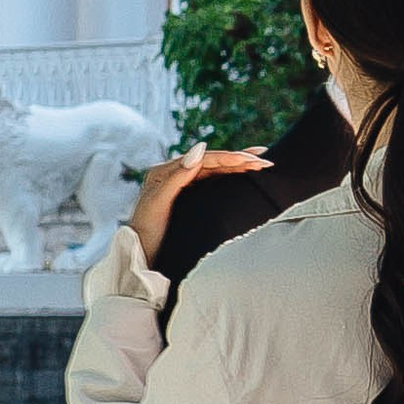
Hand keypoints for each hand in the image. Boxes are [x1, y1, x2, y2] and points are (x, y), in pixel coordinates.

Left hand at [129, 144, 271, 261]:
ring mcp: (180, 185)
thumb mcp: (159, 202)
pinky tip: (242, 175)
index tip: (253, 161)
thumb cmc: (146, 232)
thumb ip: (178, 175)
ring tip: (260, 162)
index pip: (205, 159)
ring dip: (237, 165)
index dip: (231, 158)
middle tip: (265, 159)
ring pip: (214, 170)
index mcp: (166, 171)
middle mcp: (173, 174)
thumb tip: (200, 148)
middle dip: (239, 159)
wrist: (138, 255)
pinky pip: (211, 181)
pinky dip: (229, 176)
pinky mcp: (186, 197)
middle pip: (212, 162)